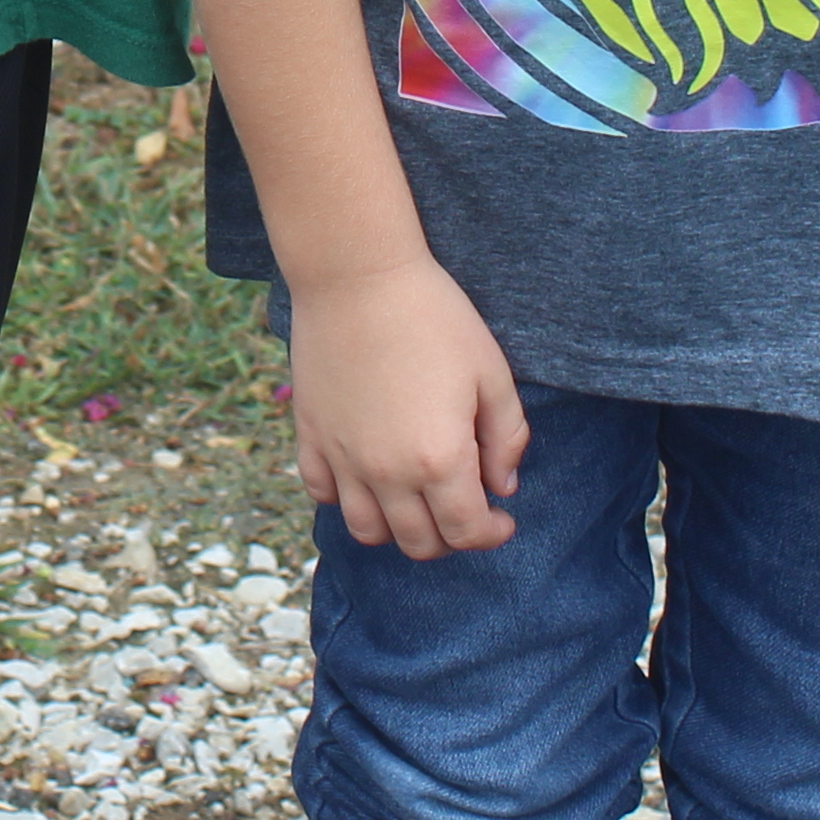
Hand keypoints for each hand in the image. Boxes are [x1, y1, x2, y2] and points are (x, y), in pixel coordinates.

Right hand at [284, 256, 531, 557]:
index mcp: (439, 460)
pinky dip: (345, 498)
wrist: (358, 276)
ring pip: (367, 531)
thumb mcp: (492, 372)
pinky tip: (367, 476)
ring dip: (397, 529)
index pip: (467, 532)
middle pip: (419, 543)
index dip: (492, 533)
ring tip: (415, 502)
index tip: (503, 517)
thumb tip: (503, 486)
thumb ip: (508, 438)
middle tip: (464, 509)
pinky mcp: (311, 435)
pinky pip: (321, 492)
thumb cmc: (434, 317)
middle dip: (450, 537)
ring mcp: (343, 457)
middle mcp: (387, 472)